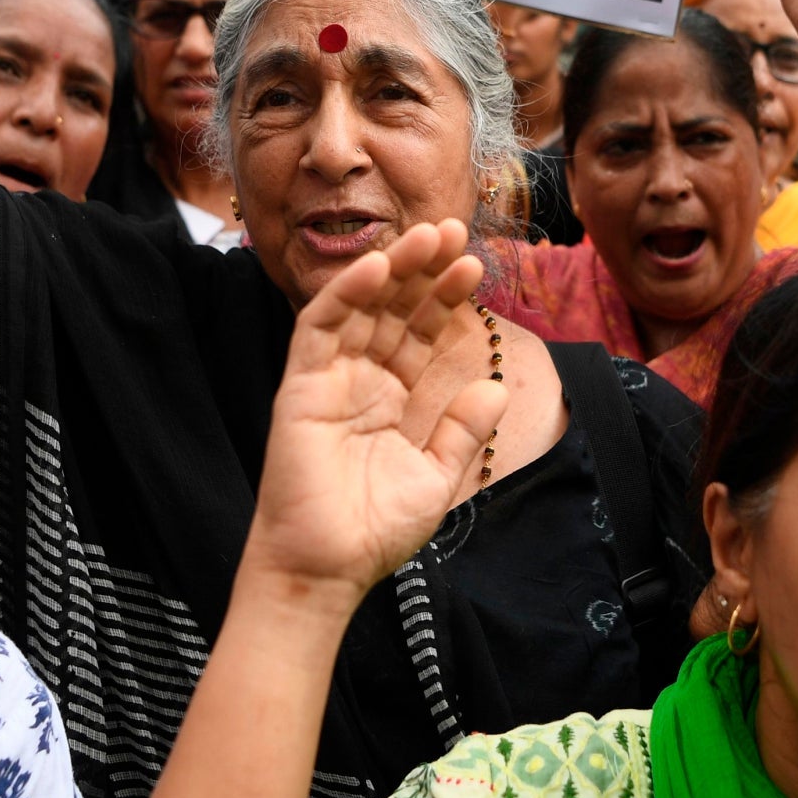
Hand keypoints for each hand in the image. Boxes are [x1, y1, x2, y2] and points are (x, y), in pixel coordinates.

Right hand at [241, 221, 508, 606]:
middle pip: (393, 309)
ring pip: (360, 307)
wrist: (328, 568)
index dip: (445, 298)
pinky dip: (345, 294)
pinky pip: (320, 328)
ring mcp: (329, 379)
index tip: (476, 264)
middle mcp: (361, 380)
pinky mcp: (301, 387)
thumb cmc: (377, 530)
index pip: (420, 332)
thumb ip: (463, 430)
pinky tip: (376, 267)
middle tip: (454, 229)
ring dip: (392, 268)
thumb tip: (496, 386)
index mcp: (392, 397)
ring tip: (429, 236)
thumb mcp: (438, 476)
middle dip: (423, 269)